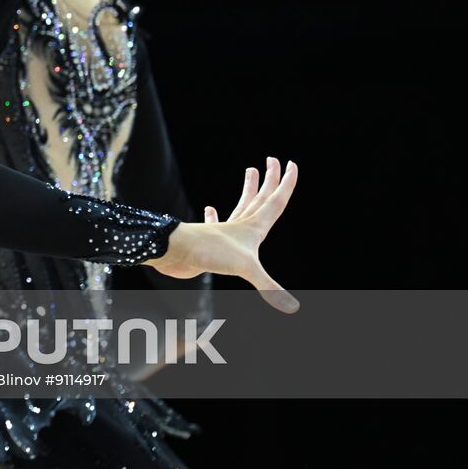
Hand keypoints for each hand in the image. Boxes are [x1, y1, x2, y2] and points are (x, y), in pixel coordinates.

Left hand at [145, 157, 299, 313]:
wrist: (174, 252)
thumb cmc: (209, 252)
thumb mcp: (245, 269)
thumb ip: (270, 288)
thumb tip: (293, 309)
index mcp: (252, 227)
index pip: (274, 201)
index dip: (285, 184)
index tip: (291, 164)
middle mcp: (239, 226)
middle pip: (259, 198)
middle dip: (269, 180)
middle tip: (273, 160)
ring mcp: (223, 232)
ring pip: (240, 207)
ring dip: (248, 190)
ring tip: (250, 171)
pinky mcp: (208, 241)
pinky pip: (215, 223)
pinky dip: (215, 215)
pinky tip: (211, 208)